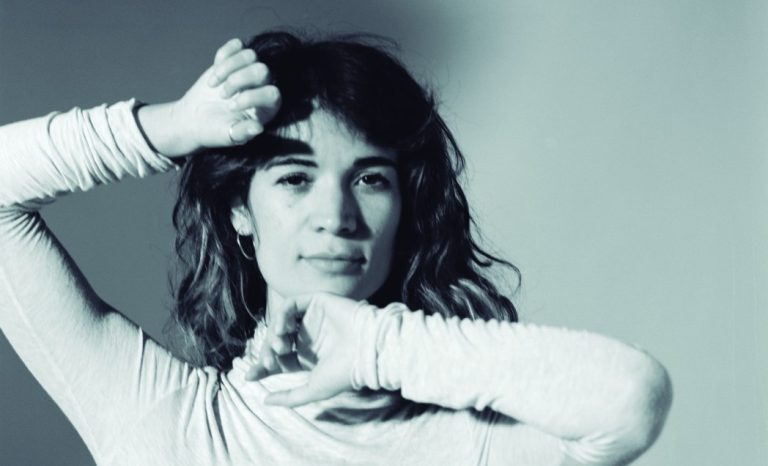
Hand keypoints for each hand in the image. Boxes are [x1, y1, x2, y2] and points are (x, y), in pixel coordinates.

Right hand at [138, 38, 280, 156]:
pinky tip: (214, 67)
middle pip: (262, 70)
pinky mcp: (234, 61)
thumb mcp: (227, 136)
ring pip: (250, 55)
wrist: (195, 119)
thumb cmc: (214, 130)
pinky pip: (236, 45)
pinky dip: (224, 53)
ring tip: (213, 83)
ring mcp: (249, 72)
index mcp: (267, 107)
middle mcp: (262, 87)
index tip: (230, 107)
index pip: (272, 93)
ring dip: (228, 67)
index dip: (252, 97)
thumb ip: (243, 133)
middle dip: (238, 80)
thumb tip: (258, 128)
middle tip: (222, 95)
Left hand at [245, 293, 368, 407]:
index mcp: (308, 358)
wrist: (366, 350)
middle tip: (269, 360)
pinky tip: (283, 329)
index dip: (263, 367)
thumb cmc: (343, 372)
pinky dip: (282, 315)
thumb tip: (265, 401)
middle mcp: (308, 338)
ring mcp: (312, 319)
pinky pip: (291, 305)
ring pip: (281, 322)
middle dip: (267, 352)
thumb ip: (289, 397)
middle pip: (276, 341)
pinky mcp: (317, 302)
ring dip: (274, 334)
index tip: (250, 376)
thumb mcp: (313, 390)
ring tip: (279, 345)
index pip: (279, 360)